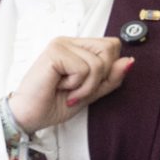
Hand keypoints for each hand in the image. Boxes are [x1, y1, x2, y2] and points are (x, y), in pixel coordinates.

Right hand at [7, 38, 132, 135]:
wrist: (29, 117)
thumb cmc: (53, 104)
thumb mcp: (91, 93)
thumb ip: (111, 78)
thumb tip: (130, 61)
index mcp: (78, 48)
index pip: (112, 46)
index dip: (108, 69)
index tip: (87, 85)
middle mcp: (70, 41)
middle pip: (110, 49)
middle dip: (100, 77)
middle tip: (78, 88)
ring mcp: (61, 44)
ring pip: (99, 63)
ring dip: (86, 86)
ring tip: (68, 91)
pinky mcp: (55, 52)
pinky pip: (84, 68)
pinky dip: (77, 85)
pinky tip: (60, 87)